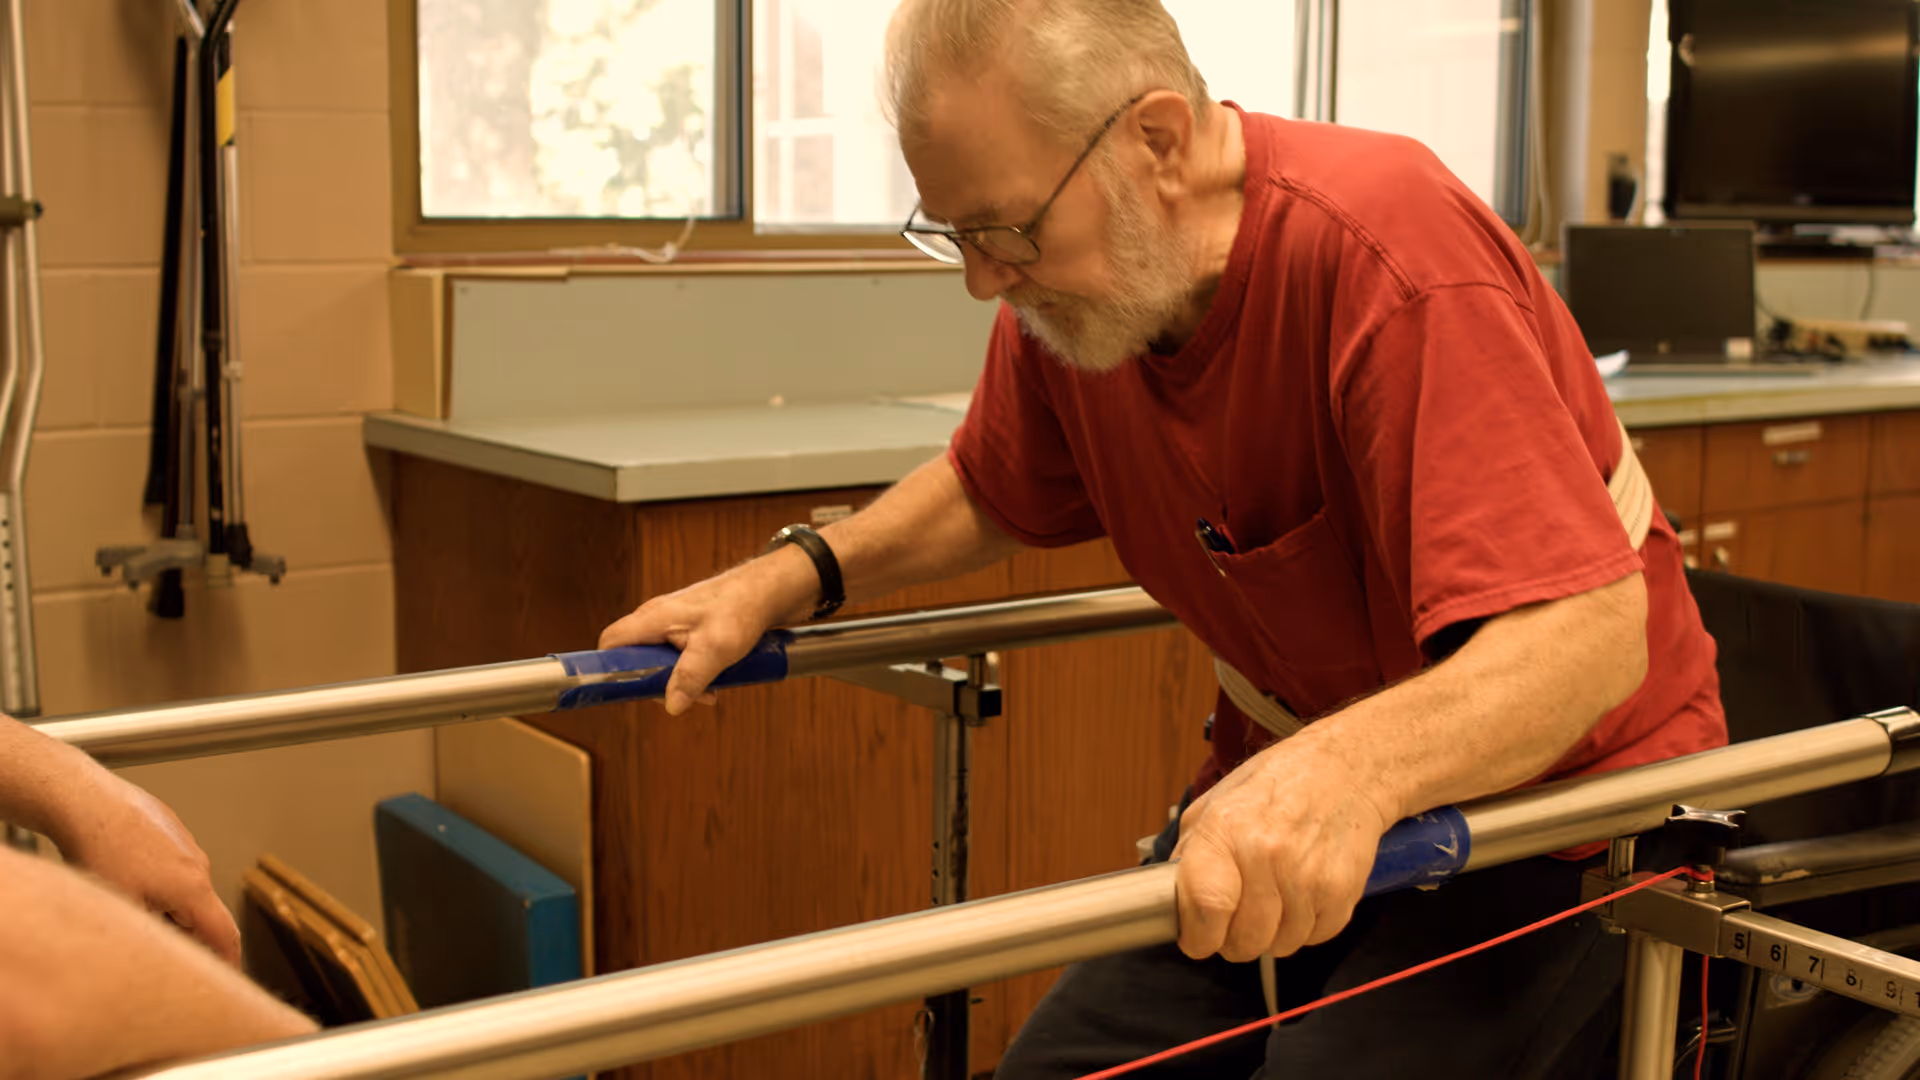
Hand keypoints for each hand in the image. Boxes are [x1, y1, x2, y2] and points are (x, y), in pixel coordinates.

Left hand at [50, 765, 240, 964]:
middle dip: (191, 937)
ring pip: (186, 889)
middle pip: (205, 913)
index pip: (225, 935)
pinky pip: (173, 865)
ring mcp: (185, 844)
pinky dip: (160, 883)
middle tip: (167, 957)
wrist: (86, 800)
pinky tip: (126, 882)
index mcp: (193, 889)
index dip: (229, 962)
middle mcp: (198, 865)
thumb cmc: (100, 850)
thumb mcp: (122, 908)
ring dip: (172, 909)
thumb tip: (155, 956)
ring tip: (136, 916)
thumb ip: (149, 937)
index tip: (228, 979)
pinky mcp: (169, 829)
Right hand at [599, 546, 815, 714]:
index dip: (608, 669)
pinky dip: (692, 673)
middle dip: (656, 684)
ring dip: (679, 682)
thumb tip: (671, 705)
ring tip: (708, 694)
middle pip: (635, 659)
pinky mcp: (690, 630)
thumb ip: (690, 677)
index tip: (627, 691)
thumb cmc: (741, 609)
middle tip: (684, 698)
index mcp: (653, 618)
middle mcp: (658, 619)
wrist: (769, 591)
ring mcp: (674, 624)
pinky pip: (679, 657)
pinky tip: (714, 684)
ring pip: (660, 661)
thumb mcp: (715, 649)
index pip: (610, 642)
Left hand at [1170, 737, 1394, 961]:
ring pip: (1279, 946)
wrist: (1345, 771)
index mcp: (1227, 830)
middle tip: (1236, 918)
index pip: (1206, 910)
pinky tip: (1301, 894)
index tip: (1197, 938)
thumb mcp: (1217, 801)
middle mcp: (1267, 855)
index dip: (1197, 937)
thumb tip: (1172, 898)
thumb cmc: (1278, 784)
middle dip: (1233, 939)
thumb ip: (1189, 851)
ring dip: (1271, 933)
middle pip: (1243, 941)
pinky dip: (1304, 927)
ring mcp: (1308, 878)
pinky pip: (1313, 939)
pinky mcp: (1341, 894)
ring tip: (1273, 897)